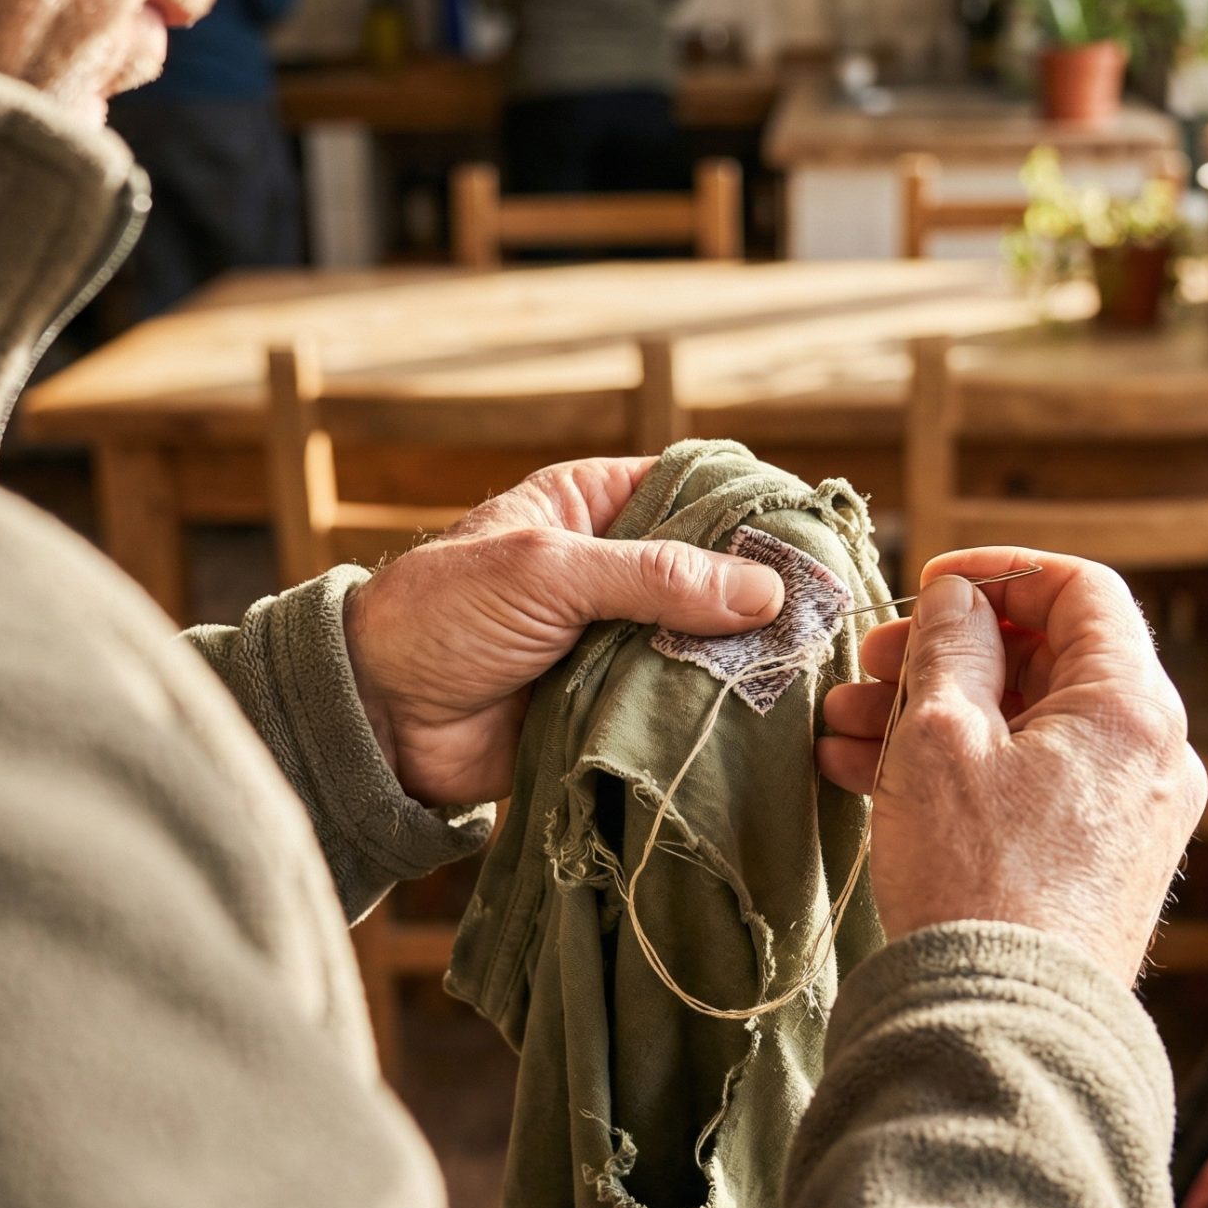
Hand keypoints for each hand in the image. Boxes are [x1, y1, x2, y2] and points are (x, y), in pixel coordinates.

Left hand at [344, 457, 784, 805]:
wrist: (379, 720)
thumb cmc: (443, 617)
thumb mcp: (548, 573)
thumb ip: (655, 579)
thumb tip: (765, 591)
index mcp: (593, 505)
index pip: (695, 486)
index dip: (753, 507)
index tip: (814, 537)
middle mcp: (614, 565)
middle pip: (713, 569)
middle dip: (762, 592)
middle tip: (827, 616)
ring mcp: (618, 637)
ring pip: (705, 640)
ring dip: (743, 657)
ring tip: (807, 669)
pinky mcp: (615, 703)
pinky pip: (680, 702)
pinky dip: (715, 709)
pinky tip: (764, 714)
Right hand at [817, 549, 1205, 984]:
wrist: (1002, 1029)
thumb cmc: (976, 883)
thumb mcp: (940, 739)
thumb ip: (949, 648)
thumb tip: (958, 602)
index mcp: (1133, 710)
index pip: (1083, 592)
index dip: (1000, 573)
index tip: (930, 586)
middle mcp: (1151, 758)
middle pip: (1047, 662)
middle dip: (945, 655)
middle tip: (868, 667)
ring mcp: (1128, 817)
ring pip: (1025, 729)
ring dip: (934, 715)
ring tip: (844, 730)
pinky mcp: (1094, 866)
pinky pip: (1027, 786)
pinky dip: (959, 770)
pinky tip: (869, 776)